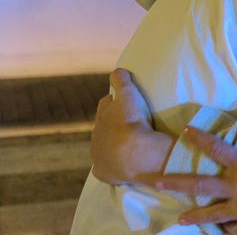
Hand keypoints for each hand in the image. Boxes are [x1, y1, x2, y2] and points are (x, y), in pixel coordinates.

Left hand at [90, 69, 173, 184]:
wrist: (134, 153)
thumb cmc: (131, 122)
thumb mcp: (129, 96)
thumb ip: (122, 81)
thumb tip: (118, 71)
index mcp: (103, 116)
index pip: (106, 104)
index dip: (115, 102)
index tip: (125, 103)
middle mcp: (96, 135)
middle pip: (103, 125)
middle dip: (112, 123)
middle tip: (129, 124)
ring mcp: (98, 155)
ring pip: (103, 147)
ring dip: (113, 144)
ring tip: (129, 145)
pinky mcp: (103, 172)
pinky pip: (104, 169)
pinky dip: (110, 166)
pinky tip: (119, 167)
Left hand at [154, 106, 236, 234]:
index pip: (217, 149)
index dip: (199, 138)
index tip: (186, 132)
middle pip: (200, 184)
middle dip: (176, 181)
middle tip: (156, 180)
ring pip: (210, 212)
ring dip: (193, 214)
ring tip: (180, 218)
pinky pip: (230, 229)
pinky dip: (223, 228)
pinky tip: (218, 228)